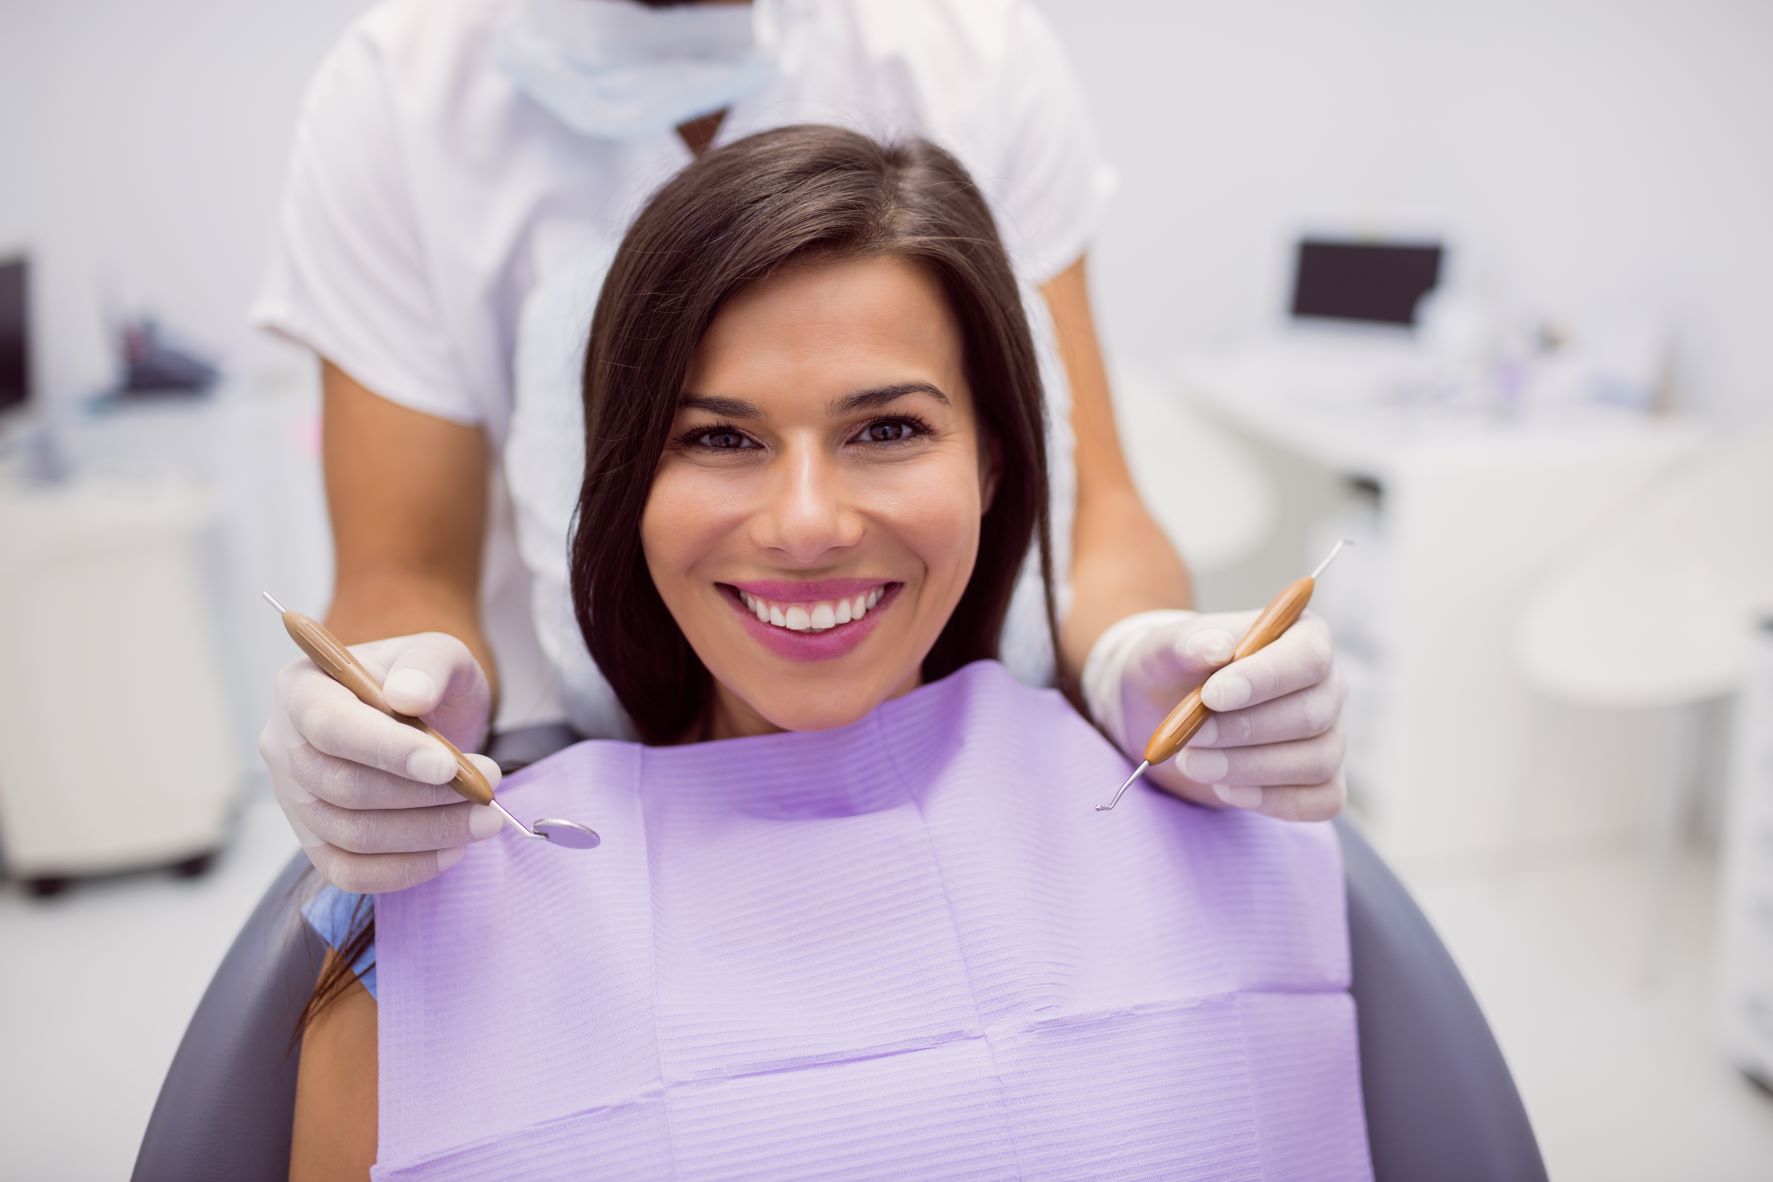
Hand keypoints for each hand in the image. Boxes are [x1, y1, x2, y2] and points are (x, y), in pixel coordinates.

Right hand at [259, 631, 503, 892]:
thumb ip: (427, 664)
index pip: (330, 725)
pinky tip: (453, 850)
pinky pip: (349, 872)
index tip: (446, 765)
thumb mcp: (438, 653)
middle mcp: (284, 745)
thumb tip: (409, 695)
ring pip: (351, 834)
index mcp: (301, 688)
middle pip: (341, 787)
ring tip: (485, 819)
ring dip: (426, 834)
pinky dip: (405, 869)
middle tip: (486, 790)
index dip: (386, 750)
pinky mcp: (315, 841)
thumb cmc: (425, 682)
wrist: (427, 718)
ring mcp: (294, 799)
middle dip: (422, 796)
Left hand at [1081, 608, 1345, 820]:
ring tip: (1192, 764)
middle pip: (1311, 715)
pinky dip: (1272, 800)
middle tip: (1189, 738)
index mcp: (1303, 636)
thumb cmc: (1172, 670)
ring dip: (1248, 768)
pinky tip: (1226, 789)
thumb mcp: (1164, 648)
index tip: (1212, 696)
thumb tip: (1216, 648)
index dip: (1264, 679)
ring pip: (1316, 762)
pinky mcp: (1321, 782)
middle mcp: (1327, 685)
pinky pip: (1321, 801)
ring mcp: (1330, 736)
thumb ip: (1187, 643)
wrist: (1162, 711)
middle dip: (1244, 731)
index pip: (1308, 657)